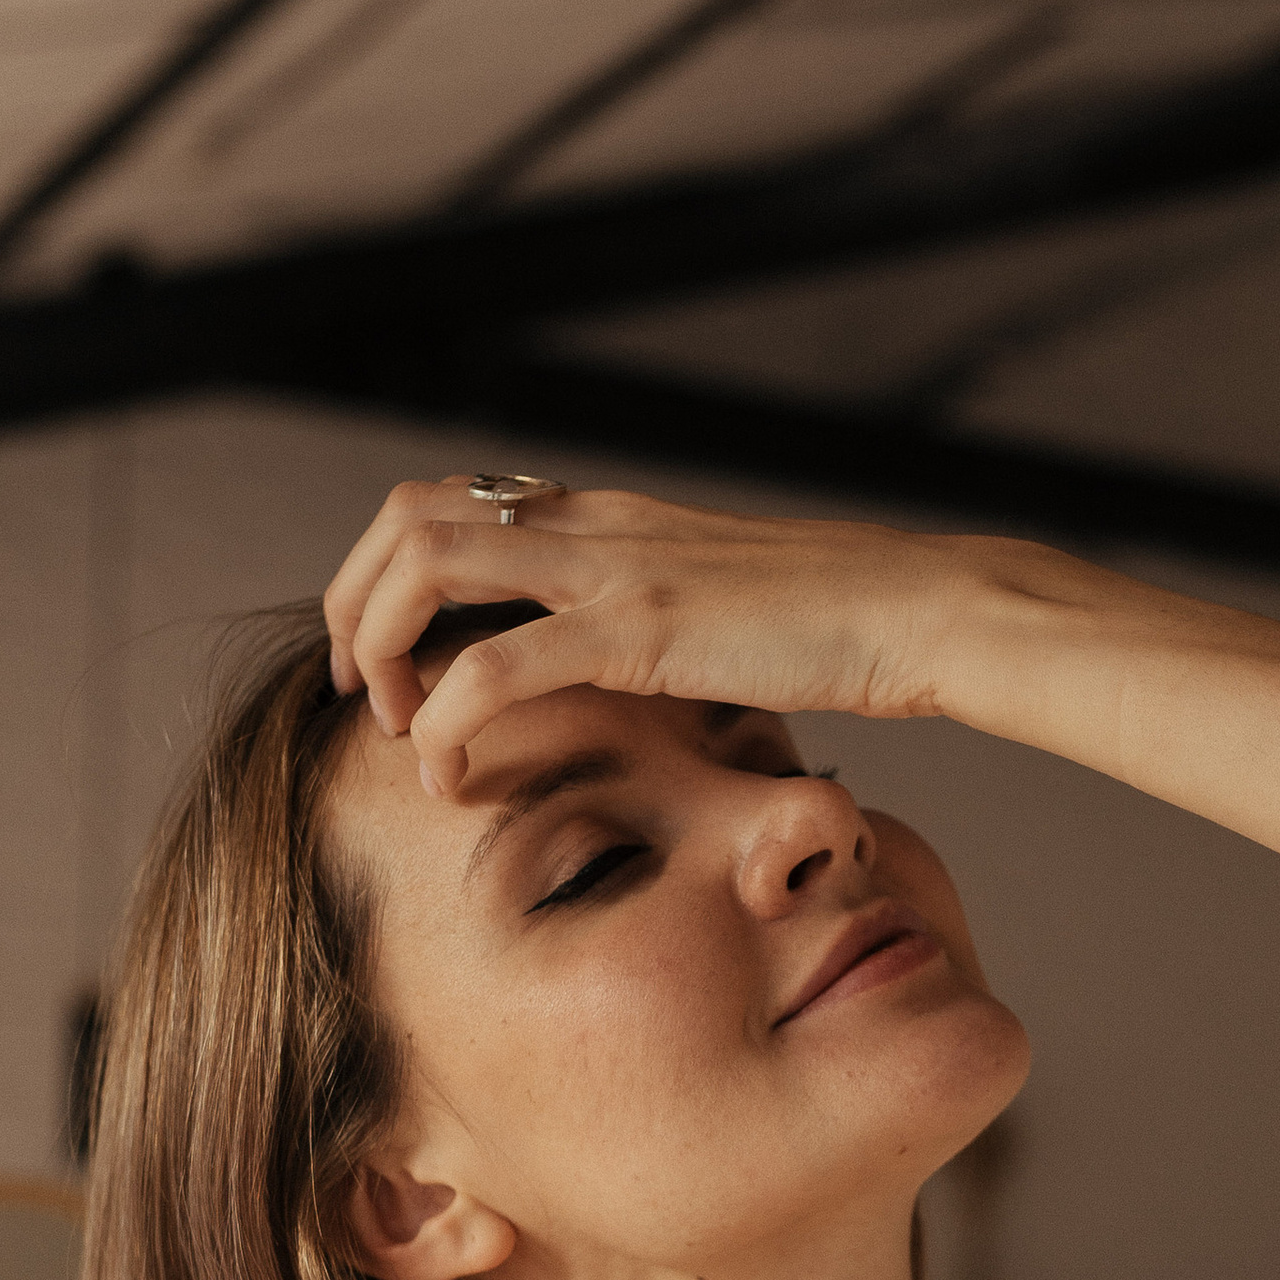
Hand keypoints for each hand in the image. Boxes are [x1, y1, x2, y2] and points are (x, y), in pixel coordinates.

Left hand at [322, 479, 1008, 792]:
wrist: (921, 612)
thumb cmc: (842, 629)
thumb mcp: (721, 611)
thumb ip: (654, 620)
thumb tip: (616, 667)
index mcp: (607, 514)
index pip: (448, 501)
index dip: (389, 573)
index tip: (395, 661)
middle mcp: (593, 522)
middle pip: (408, 518)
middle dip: (358, 605)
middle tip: (369, 695)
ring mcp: (612, 566)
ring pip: (426, 563)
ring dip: (385, 646)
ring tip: (400, 730)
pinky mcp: (639, 626)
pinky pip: (494, 666)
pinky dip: (445, 724)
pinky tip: (450, 778)